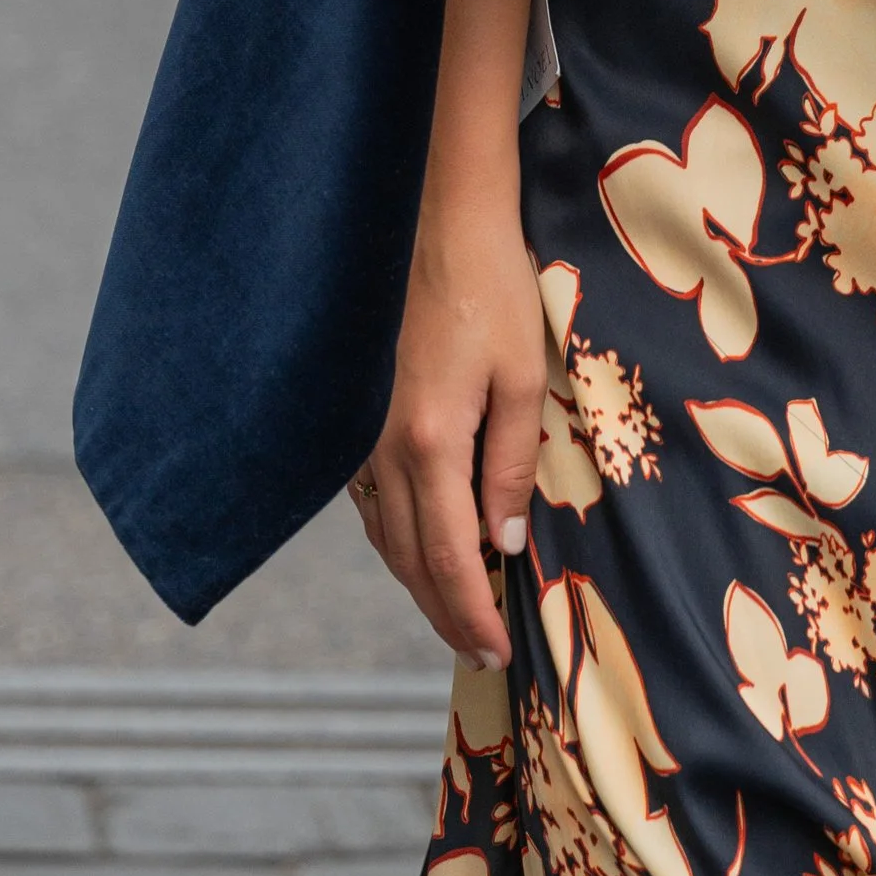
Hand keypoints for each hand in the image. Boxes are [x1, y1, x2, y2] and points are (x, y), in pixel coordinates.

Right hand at [351, 171, 542, 669]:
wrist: (436, 222)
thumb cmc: (491, 290)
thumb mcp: (520, 379)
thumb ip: (510, 468)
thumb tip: (502, 547)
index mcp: (429, 446)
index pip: (448, 562)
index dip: (471, 616)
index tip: (496, 653)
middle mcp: (382, 452)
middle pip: (409, 562)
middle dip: (447, 614)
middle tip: (482, 652)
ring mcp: (360, 436)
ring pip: (385, 537)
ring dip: (420, 581)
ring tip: (459, 611)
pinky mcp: (355, 418)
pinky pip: (370, 502)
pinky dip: (397, 538)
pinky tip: (423, 545)